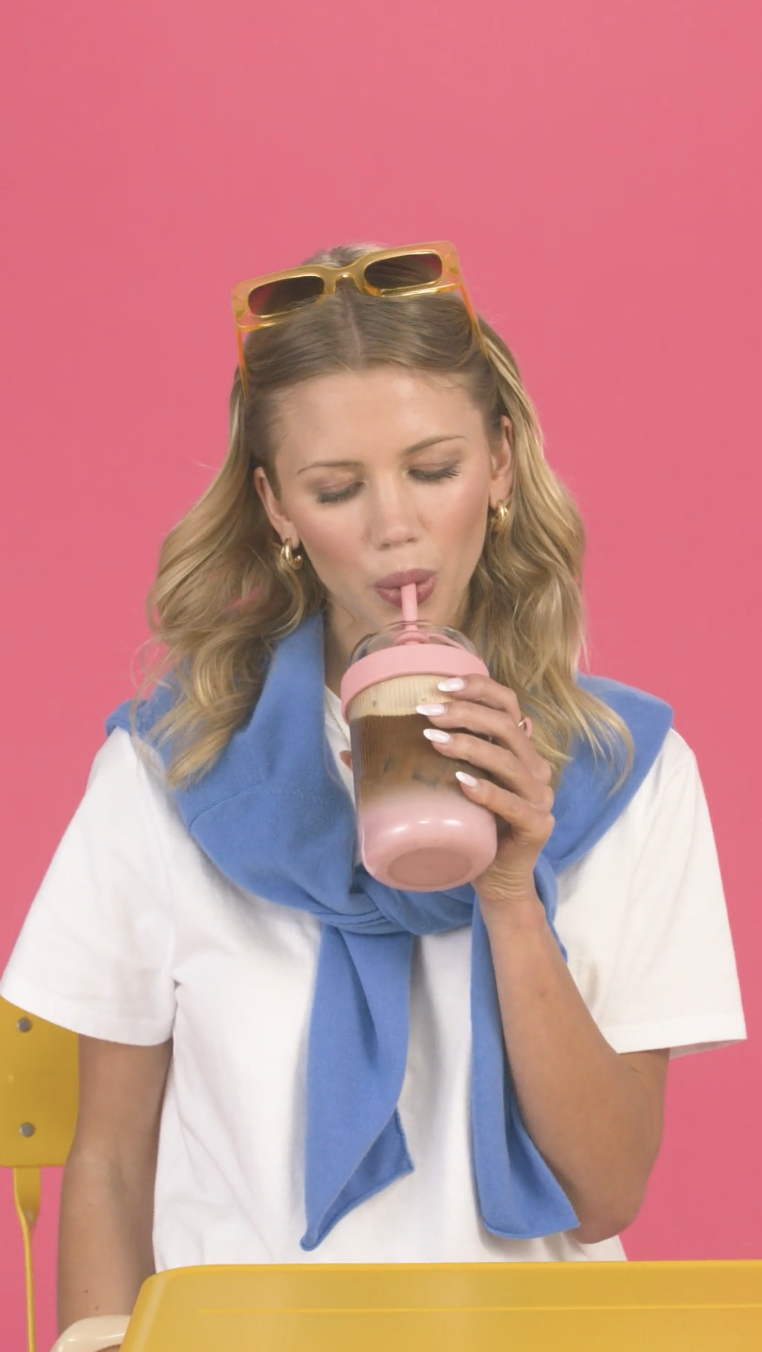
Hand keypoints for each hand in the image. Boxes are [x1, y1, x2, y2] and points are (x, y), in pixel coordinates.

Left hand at [416, 674, 554, 907]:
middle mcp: (535, 768)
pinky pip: (513, 804)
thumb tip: (349, 752)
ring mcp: (539, 798)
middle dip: (464, 713)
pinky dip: (487, 792)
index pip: (507, 704)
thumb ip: (411, 765)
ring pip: (507, 761)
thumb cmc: (468, 829)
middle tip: (426, 712)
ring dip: (469, 746)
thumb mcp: (442, 790)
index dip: (478, 688)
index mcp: (518, 751)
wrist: (495, 880)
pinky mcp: (537, 826)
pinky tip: (462, 783)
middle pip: (506, 727)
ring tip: (433, 740)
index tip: (440, 684)